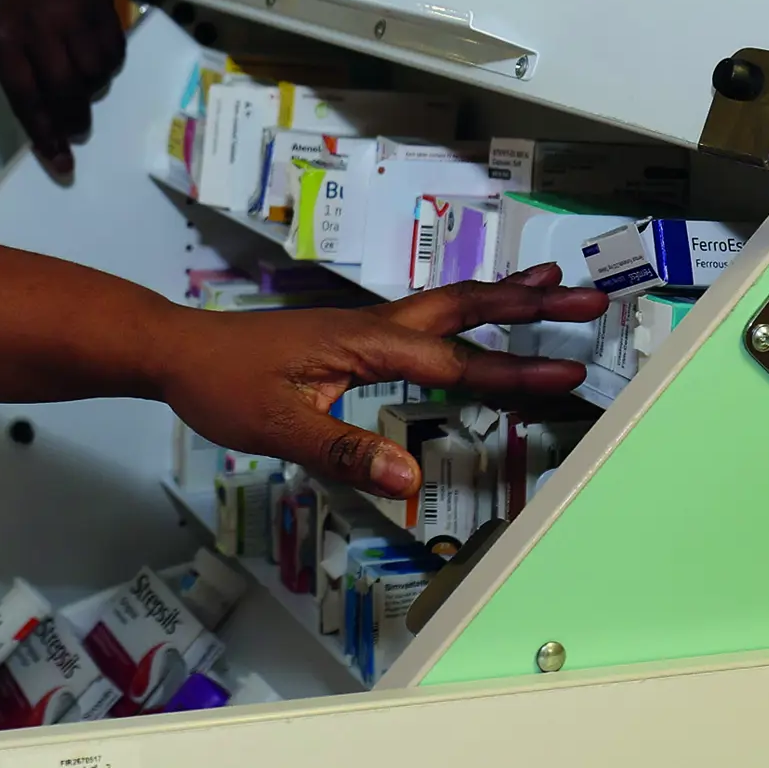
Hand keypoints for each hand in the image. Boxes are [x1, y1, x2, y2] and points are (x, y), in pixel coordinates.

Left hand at [0, 0, 127, 182]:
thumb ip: (16, 71)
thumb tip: (44, 124)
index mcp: (3, 34)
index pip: (24, 95)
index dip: (44, 134)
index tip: (61, 164)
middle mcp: (39, 25)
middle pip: (65, 90)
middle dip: (75, 120)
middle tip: (78, 130)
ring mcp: (74, 14)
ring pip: (95, 75)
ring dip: (92, 89)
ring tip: (83, 78)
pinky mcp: (103, 7)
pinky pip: (114, 56)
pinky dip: (109, 66)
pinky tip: (96, 54)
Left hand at [151, 269, 612, 494]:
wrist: (178, 351)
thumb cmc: (221, 384)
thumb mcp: (276, 427)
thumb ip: (342, 452)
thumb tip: (408, 481)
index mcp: (364, 344)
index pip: (454, 361)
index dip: (514, 369)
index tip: (569, 372)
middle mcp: (374, 326)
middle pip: (466, 307)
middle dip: (530, 304)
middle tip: (590, 298)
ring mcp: (365, 328)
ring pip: (449, 304)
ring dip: (503, 296)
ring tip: (553, 285)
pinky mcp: (354, 337)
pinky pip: (427, 317)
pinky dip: (467, 310)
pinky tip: (476, 316)